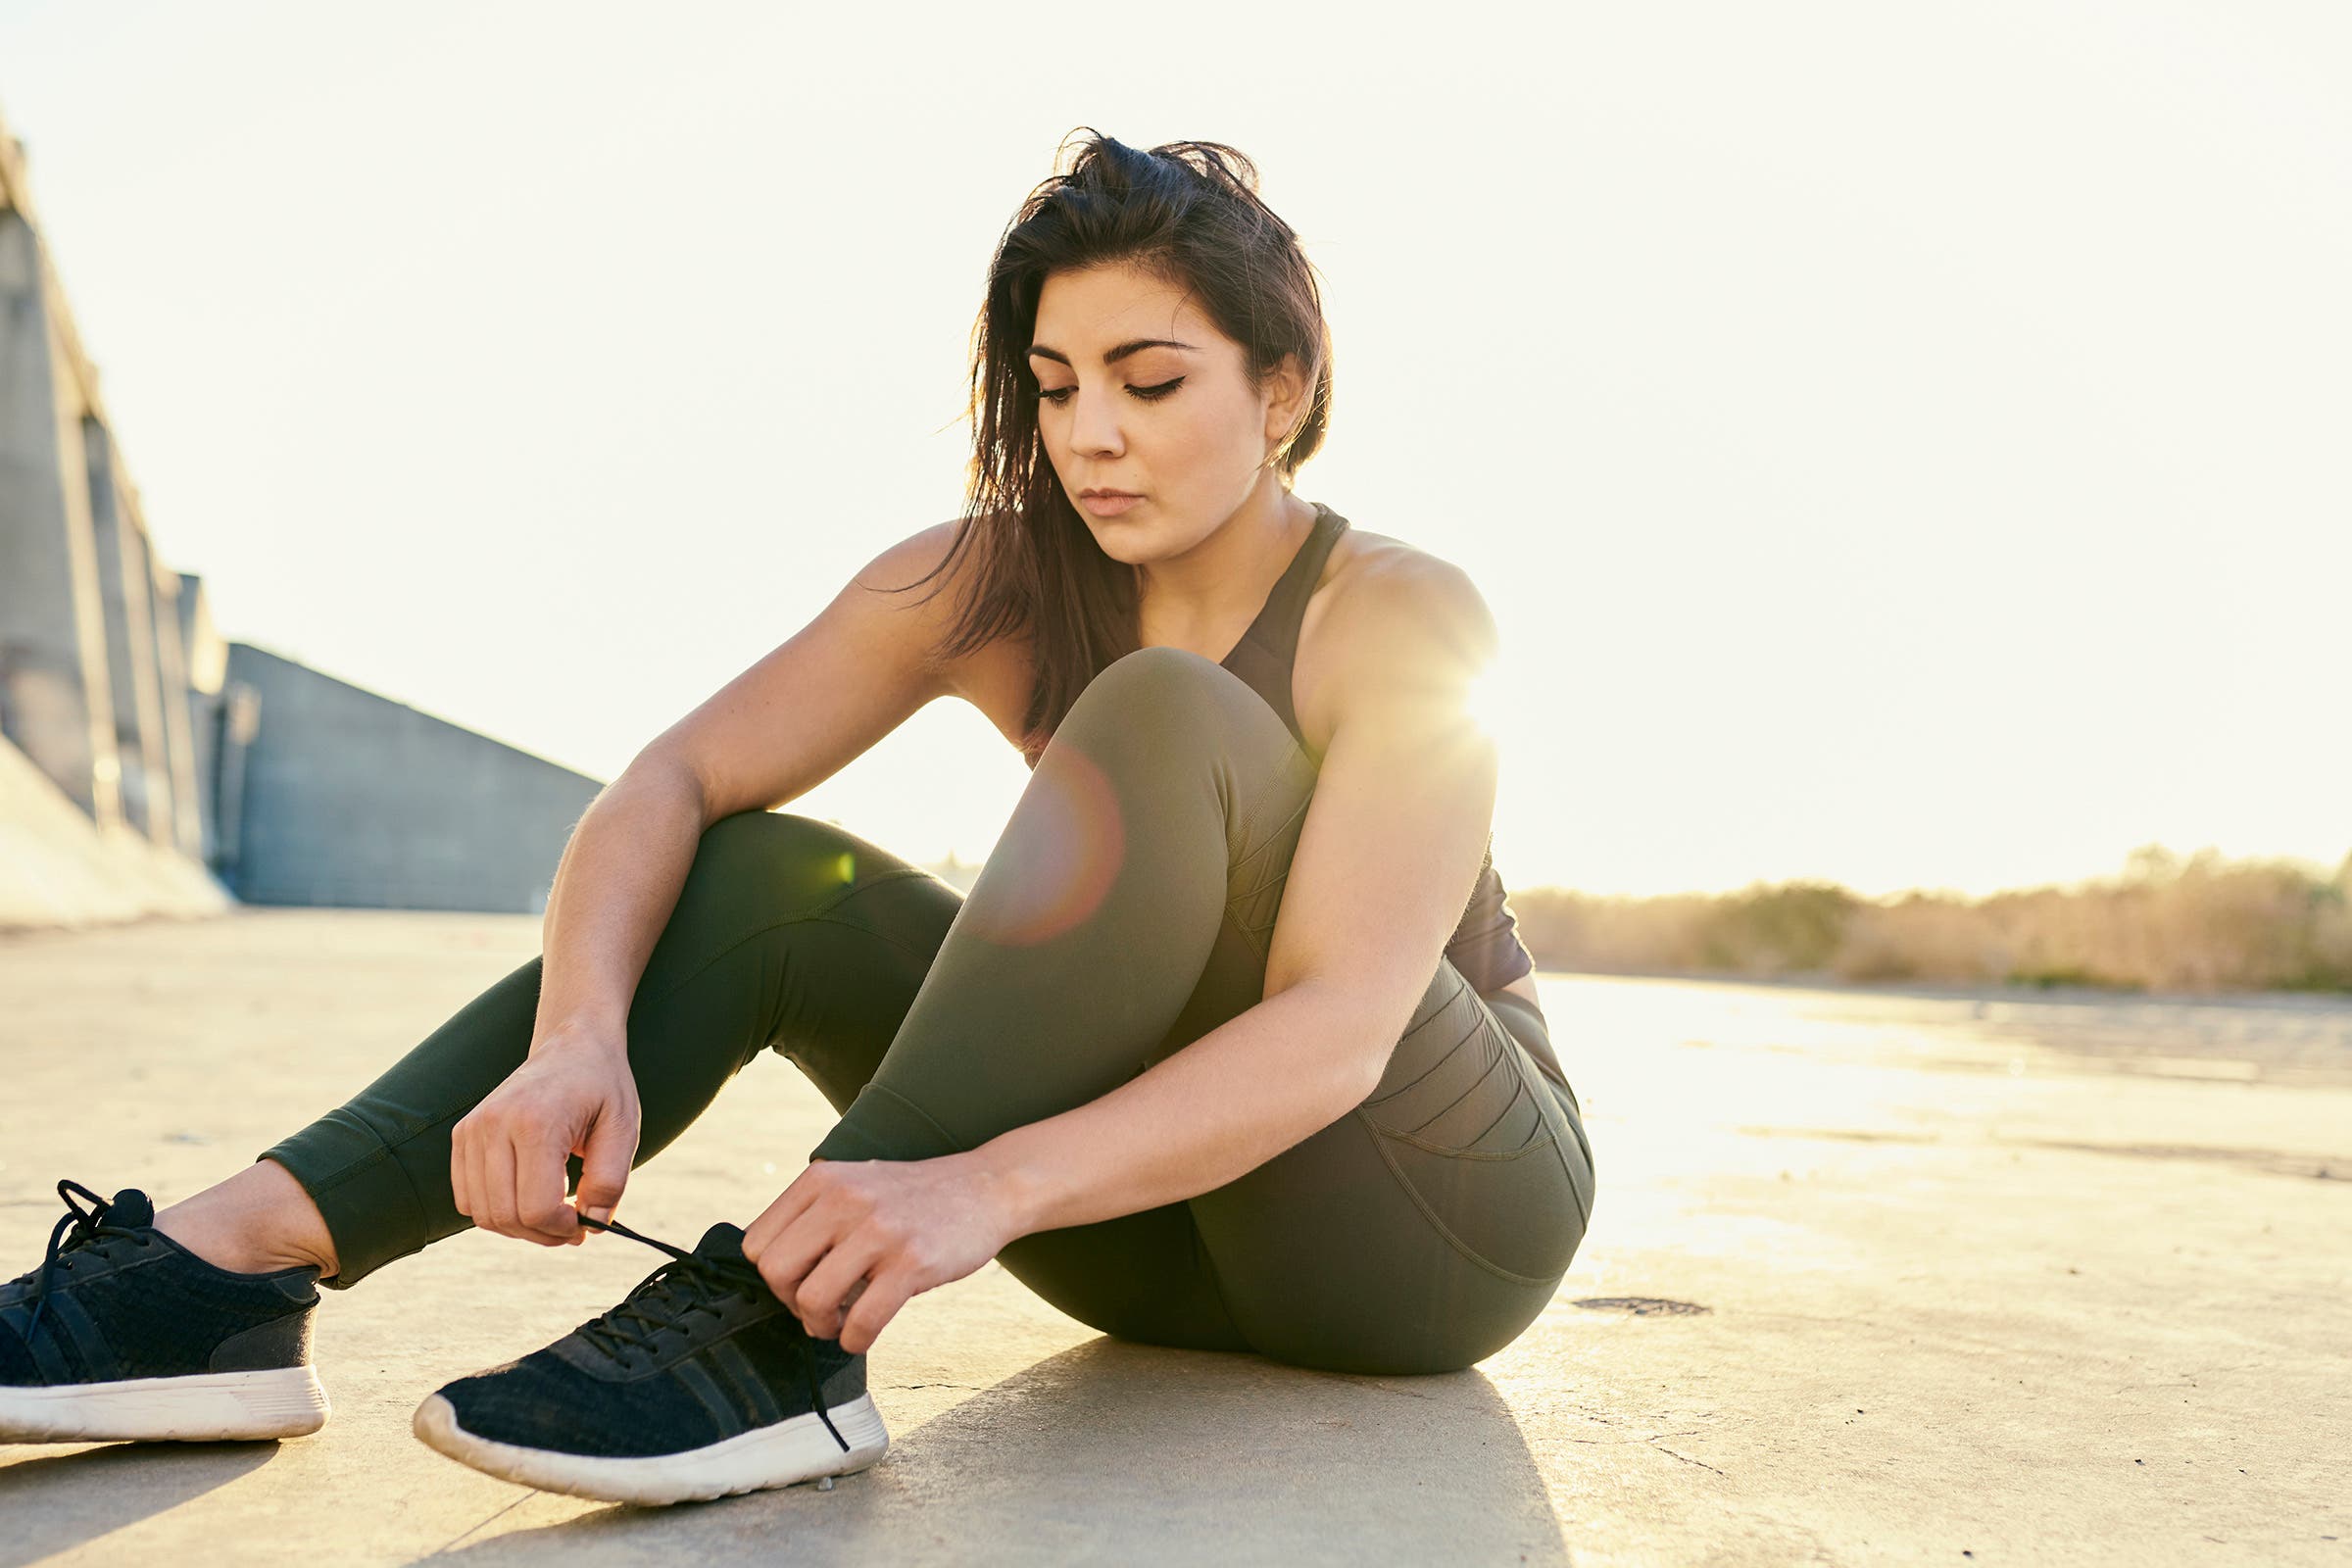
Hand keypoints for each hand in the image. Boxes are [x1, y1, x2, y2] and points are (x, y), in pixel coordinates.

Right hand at [451, 1036, 640, 1246]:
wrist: (572, 1043)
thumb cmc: (601, 1086)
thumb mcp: (623, 1130)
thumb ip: (610, 1182)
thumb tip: (592, 1227)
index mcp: (535, 1122)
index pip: (536, 1208)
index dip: (562, 1229)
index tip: (585, 1225)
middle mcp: (494, 1125)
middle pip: (506, 1216)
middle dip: (543, 1234)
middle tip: (572, 1228)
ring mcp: (472, 1129)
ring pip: (482, 1213)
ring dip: (518, 1228)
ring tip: (552, 1215)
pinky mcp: (463, 1134)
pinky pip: (467, 1198)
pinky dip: (495, 1211)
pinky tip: (527, 1199)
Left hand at [740, 1155, 1021, 1354]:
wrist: (987, 1187)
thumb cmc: (913, 1198)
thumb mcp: (855, 1183)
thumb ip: (812, 1214)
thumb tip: (768, 1273)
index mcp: (823, 1179)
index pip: (757, 1244)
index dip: (773, 1276)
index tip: (802, 1282)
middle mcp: (845, 1198)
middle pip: (774, 1272)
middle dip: (789, 1303)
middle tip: (818, 1308)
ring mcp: (879, 1230)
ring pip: (811, 1300)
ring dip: (821, 1326)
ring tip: (841, 1323)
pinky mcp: (911, 1262)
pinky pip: (861, 1321)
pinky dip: (854, 1341)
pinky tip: (863, 1335)